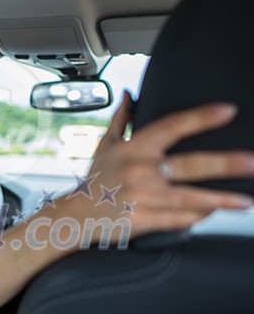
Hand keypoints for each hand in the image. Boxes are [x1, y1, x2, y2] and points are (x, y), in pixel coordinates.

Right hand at [83, 92, 253, 237]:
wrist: (77, 214)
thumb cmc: (96, 179)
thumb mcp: (105, 145)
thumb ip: (122, 119)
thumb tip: (128, 93)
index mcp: (133, 148)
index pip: (170, 126)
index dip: (200, 118)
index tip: (227, 111)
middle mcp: (139, 171)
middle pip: (189, 165)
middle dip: (225, 164)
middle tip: (253, 162)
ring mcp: (142, 198)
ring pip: (190, 197)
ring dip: (221, 200)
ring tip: (246, 201)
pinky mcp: (143, 220)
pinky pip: (178, 219)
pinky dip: (198, 216)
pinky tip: (214, 213)